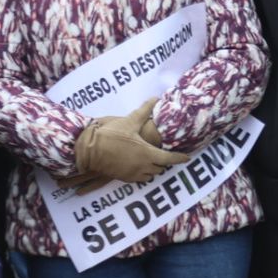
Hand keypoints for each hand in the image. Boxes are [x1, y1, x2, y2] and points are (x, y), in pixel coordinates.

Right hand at [75, 98, 189, 184]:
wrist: (90, 150)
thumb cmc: (111, 135)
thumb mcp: (129, 121)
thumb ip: (144, 111)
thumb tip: (155, 99)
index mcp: (147, 153)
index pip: (169, 158)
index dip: (180, 158)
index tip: (187, 158)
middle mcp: (143, 166)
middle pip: (161, 168)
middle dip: (164, 162)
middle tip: (164, 154)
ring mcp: (133, 174)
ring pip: (150, 175)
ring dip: (154, 168)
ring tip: (151, 160)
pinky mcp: (124, 178)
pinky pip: (139, 178)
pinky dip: (143, 173)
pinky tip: (138, 164)